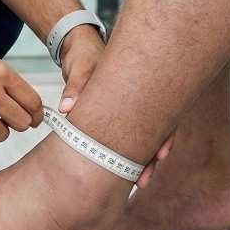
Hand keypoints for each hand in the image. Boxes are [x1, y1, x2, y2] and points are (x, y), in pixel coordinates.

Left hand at [55, 25, 171, 187]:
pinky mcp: (121, 113)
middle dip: (152, 157)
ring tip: (138, 183)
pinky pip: (130, 134)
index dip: (163, 137)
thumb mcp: (80, 67)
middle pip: (157, 131)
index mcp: (141, 84)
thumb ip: (75, 87)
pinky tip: (127, 169)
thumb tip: (66, 109)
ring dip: (142, 158)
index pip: (162, 114)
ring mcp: (133, 106)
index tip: (159, 156)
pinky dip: (129, 151)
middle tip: (143, 181)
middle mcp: (141, 98)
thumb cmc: (84, 55)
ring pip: (145, 136)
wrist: (80, 46)